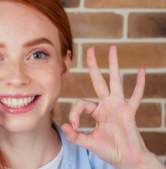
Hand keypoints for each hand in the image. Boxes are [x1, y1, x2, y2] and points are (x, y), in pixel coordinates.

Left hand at [62, 46, 149, 167]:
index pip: (81, 103)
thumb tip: (64, 127)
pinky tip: (141, 70)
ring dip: (113, 65)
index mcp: (97, 111)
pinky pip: (136, 96)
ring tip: (112, 48)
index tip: (74, 127)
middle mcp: (107, 105)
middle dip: (93, 65)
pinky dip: (139, 85)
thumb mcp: (88, 142)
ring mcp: (119, 106)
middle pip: (99, 80)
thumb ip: (75, 136)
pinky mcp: (129, 112)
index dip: (74, 114)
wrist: (126, 160)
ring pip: (115, 81)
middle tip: (90, 49)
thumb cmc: (109, 150)